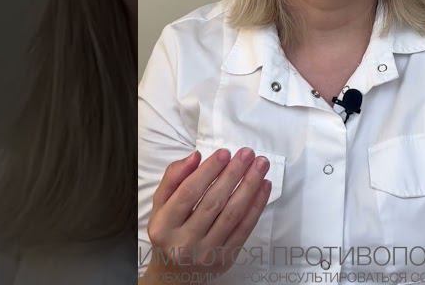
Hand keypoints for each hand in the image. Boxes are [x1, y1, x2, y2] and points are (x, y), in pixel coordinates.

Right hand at [142, 147, 272, 281]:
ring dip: (250, 186)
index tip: (225, 152)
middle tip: (248, 153)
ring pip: (232, 214)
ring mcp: (206, 253)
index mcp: (163, 226)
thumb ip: (173, 178)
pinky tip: (263, 187)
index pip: (188, 193)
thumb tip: (195, 157)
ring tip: (260, 165)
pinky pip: (244, 228)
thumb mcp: (161, 205)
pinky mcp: (225, 258)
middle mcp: (183, 242)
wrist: (174, 273)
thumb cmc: (169, 231)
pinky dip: (256, 206)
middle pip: (213, 202)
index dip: (208, 171)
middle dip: (234, 174)